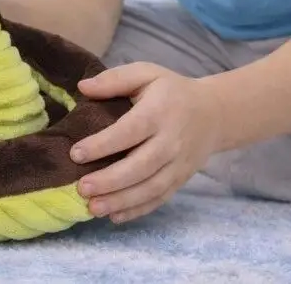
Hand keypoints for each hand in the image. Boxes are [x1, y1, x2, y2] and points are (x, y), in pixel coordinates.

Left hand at [69, 62, 223, 223]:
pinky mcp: (181, 179)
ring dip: (121, 201)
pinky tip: (114, 217)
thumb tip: (83, 87)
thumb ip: (115, 79)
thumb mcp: (146, 74)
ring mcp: (179, 164)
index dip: (103, 144)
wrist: (214, 113)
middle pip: (141, 166)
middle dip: (110, 180)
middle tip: (81, 188)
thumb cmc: (171, 92)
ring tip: (92, 208)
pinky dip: (138, 210)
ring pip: (151, 188)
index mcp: (160, 111)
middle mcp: (171, 140)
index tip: (76, 154)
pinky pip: (160, 198)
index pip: (130, 131)